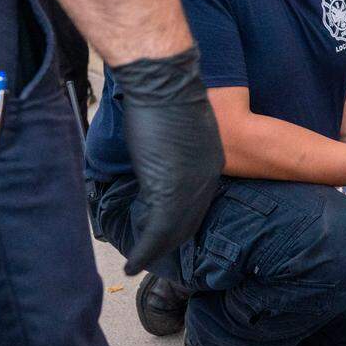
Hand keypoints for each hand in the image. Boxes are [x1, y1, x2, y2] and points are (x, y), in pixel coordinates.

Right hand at [113, 48, 224, 274]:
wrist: (165, 83)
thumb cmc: (166, 94)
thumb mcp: (177, 127)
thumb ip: (173, 147)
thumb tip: (157, 152)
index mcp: (211, 162)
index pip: (199, 202)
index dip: (182, 219)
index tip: (168, 231)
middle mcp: (206, 178)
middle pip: (190, 220)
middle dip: (171, 240)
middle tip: (153, 254)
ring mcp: (190, 186)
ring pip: (175, 230)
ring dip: (157, 249)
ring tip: (141, 261)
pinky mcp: (169, 190)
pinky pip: (159, 230)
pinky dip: (145, 249)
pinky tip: (134, 262)